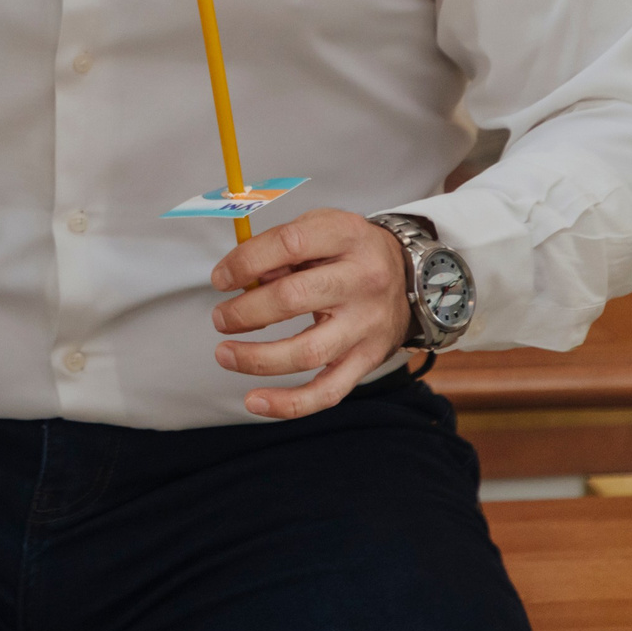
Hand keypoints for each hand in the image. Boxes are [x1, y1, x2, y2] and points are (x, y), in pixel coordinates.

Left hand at [209, 208, 410, 419]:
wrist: (411, 277)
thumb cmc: (351, 251)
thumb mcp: (322, 227)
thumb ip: (282, 248)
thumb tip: (241, 279)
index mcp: (347, 237)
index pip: (289, 244)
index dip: (245, 261)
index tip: (221, 278)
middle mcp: (362, 281)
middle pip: (293, 300)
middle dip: (245, 312)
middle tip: (220, 318)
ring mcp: (366, 325)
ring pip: (307, 352)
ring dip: (257, 358)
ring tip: (225, 353)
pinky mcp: (368, 360)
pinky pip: (328, 391)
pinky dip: (290, 403)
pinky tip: (256, 401)